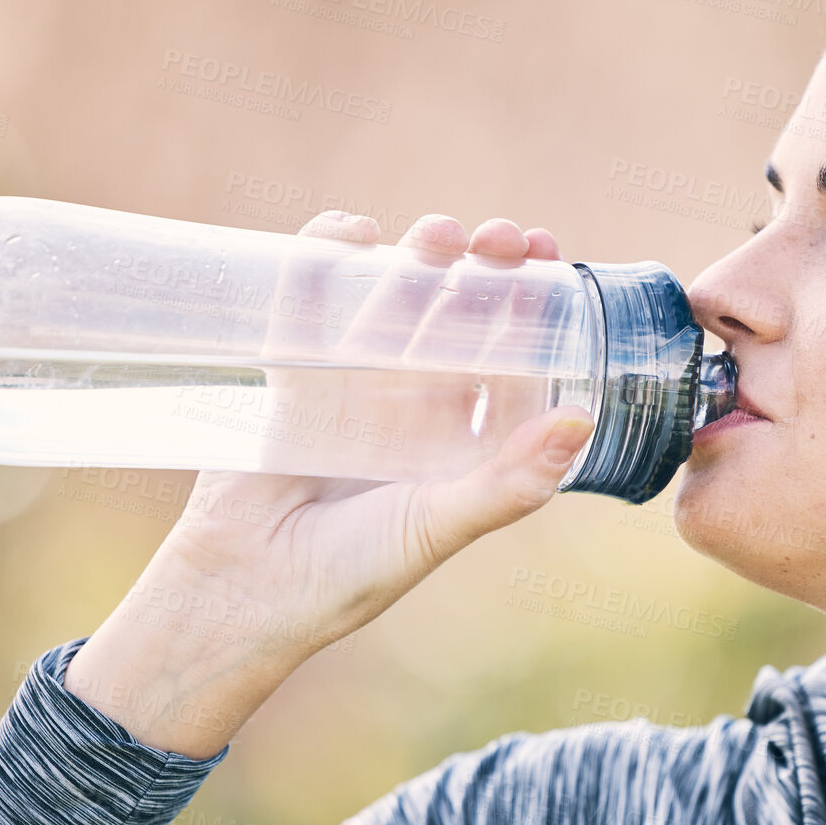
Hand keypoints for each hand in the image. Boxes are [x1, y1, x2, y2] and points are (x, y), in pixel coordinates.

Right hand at [145, 210, 594, 666]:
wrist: (242, 593)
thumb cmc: (352, 574)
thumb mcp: (438, 526)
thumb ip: (508, 482)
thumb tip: (583, 420)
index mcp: (461, 439)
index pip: (509, 357)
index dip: (531, 308)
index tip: (545, 259)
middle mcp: (414, 405)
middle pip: (457, 316)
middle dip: (481, 270)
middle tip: (497, 237)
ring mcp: (351, 383)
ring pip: (392, 298)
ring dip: (415, 257)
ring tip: (434, 236)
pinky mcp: (290, 372)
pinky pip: (309, 301)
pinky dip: (326, 257)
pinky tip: (351, 231)